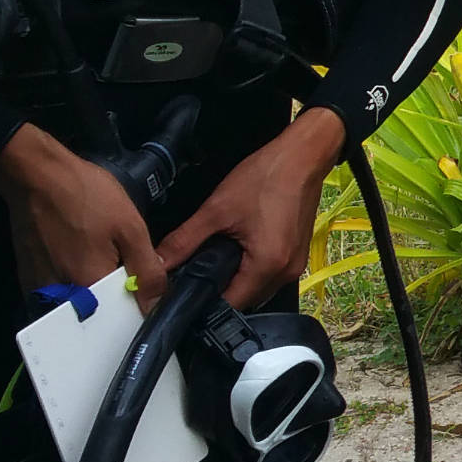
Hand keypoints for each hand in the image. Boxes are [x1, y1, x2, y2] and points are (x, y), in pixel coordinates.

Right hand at [0, 125, 167, 296]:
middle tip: (110, 252)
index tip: (136, 278)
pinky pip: (58, 291)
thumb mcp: (129, 228)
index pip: (120, 316)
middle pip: (96, 311)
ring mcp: (40, 290)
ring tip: (89, 247)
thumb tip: (154, 305)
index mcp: (89, 288)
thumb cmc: (85, 195)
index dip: (135, 300)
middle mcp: (61, 298)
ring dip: (89, 283)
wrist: (37, 175)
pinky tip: (72, 249)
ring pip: (77, 301)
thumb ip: (145, 270)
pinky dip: (69, 277)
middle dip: (111, 291)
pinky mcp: (29, 279)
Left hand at [150, 107, 343, 304]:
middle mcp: (286, 273)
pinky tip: (240, 249)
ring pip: (258, 289)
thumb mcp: (217, 209)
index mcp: (267, 265)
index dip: (203, 301)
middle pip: (245, 300)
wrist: (303, 156)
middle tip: (198, 269)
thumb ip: (184, 241)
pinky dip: (252, 269)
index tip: (185, 290)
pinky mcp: (298, 255)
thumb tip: (159, 263)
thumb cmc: (267, 177)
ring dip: (237, 280)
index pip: (229, 305)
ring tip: (219, 256)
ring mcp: (296, 265)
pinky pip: (270, 275)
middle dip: (220, 289)